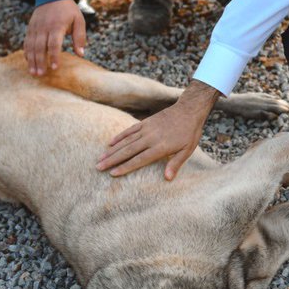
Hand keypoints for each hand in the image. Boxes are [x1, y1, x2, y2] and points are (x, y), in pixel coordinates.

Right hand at [24, 0, 86, 75]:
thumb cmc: (68, 9)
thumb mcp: (79, 20)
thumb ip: (80, 37)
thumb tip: (81, 54)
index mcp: (57, 26)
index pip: (54, 44)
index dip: (54, 56)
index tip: (55, 68)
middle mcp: (44, 28)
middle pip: (40, 47)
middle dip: (40, 62)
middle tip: (41, 75)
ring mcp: (35, 28)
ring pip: (31, 46)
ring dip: (31, 60)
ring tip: (33, 73)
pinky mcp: (30, 28)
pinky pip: (27, 42)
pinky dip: (27, 53)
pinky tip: (29, 62)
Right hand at [99, 82, 220, 177]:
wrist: (189, 110)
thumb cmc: (190, 132)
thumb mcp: (187, 150)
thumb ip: (176, 163)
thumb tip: (168, 178)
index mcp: (160, 147)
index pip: (139, 159)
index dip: (125, 167)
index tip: (113, 173)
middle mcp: (150, 138)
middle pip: (128, 151)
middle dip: (112, 160)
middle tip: (98, 167)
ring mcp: (147, 129)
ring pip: (126, 141)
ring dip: (112, 150)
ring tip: (100, 158)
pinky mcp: (146, 122)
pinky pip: (130, 130)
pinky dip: (119, 136)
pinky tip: (110, 143)